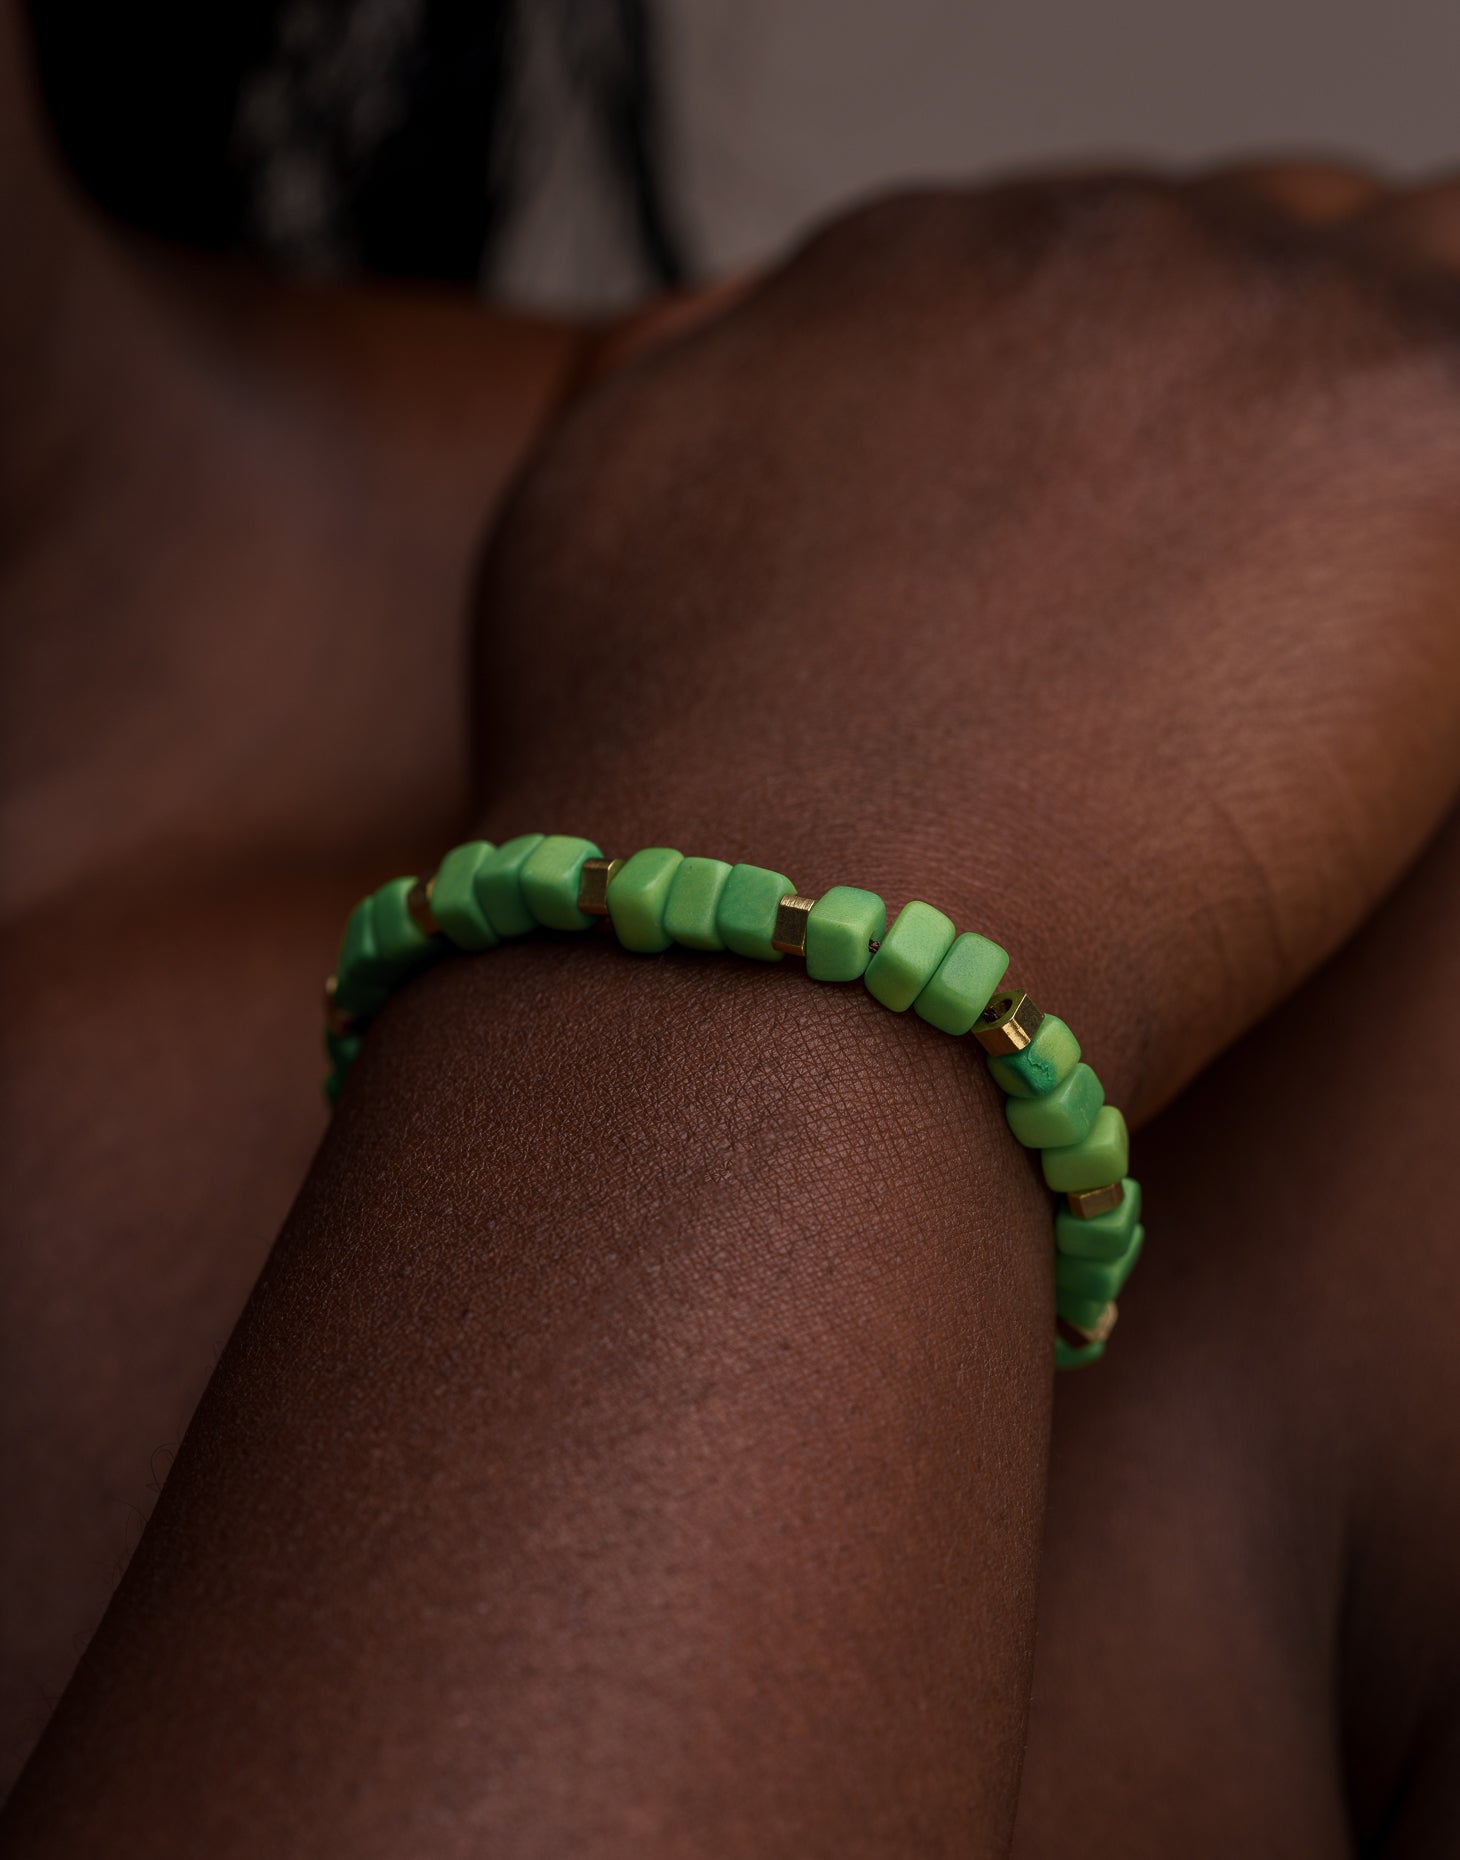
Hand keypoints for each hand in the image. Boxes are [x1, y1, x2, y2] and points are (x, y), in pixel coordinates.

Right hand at [474, 165, 1459, 1122]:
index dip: (1131, 403)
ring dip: (1395, 410)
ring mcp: (1255, 319)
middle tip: (1254, 577)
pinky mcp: (1420, 434)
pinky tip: (1411, 639)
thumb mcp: (585, 530)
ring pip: (1422, 272)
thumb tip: (744, 342)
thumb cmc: (663, 801)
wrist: (774, 948)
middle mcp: (1082, 253)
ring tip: (1349, 599)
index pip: (1088, 268)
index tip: (1138, 533)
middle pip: (1261, 247)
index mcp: (905, 267)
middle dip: (1269, 386)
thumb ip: (688, 391)